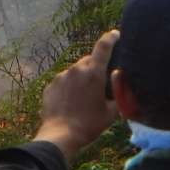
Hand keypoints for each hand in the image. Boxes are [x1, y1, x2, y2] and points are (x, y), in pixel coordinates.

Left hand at [34, 30, 120, 161]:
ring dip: (81, 79)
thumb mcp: (112, 111)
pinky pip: (63, 82)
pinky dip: (69, 87)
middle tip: (99, 84)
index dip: (110, 38)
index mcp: (93, 73)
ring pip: (75, 72)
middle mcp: (75, 70)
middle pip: (88, 61)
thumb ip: (118, 93)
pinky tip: (71, 103)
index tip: (114, 34)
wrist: (60, 135)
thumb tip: (119, 80)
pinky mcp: (50, 86)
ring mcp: (60, 77)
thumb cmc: (90, 124)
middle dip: (95, 68)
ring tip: (84, 98)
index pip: (103, 47)